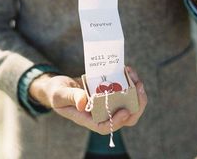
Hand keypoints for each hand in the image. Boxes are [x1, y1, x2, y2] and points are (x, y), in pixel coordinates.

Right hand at [29, 67, 146, 134]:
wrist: (59, 86)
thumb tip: (83, 103)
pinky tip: (126, 69)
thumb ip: (71, 97)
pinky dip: (128, 81)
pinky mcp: (108, 91)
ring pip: (128, 103)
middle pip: (125, 118)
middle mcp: (100, 112)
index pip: (105, 126)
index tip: (125, 110)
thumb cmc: (57, 92)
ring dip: (135, 90)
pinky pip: (124, 90)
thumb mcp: (60, 94)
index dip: (117, 121)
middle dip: (137, 105)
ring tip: (133, 75)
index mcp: (87, 118)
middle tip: (139, 87)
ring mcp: (106, 102)